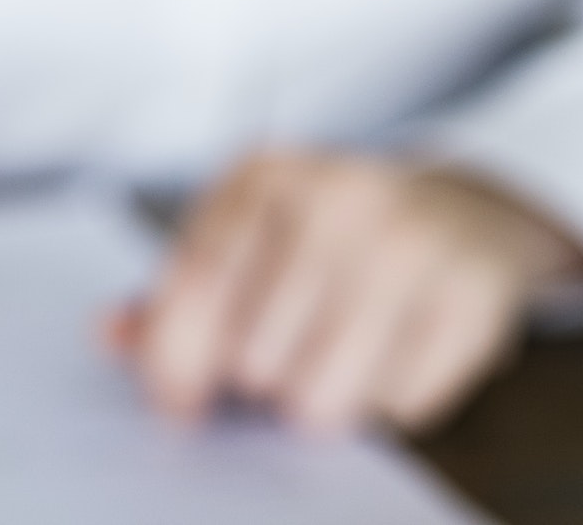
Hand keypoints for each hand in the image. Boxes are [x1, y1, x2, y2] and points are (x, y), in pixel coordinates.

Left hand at [105, 151, 582, 435]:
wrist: (465, 213)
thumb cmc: (330, 239)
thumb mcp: (249, 239)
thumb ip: (178, 294)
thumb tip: (110, 335)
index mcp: (268, 175)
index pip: (199, 281)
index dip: (176, 360)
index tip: (179, 404)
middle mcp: (340, 195)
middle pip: (254, 360)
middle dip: (263, 378)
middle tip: (290, 349)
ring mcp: (413, 242)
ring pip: (321, 401)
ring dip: (322, 400)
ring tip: (338, 355)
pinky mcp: (472, 297)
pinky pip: (399, 408)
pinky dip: (391, 399)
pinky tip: (398, 349)